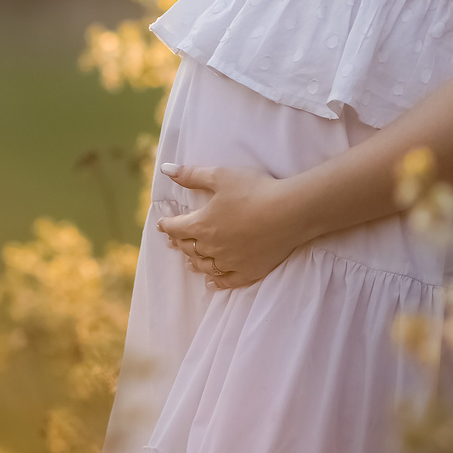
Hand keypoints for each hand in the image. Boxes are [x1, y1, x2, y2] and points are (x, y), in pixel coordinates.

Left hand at [153, 161, 303, 290]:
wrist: (290, 212)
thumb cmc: (254, 190)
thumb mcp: (220, 176)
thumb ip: (191, 175)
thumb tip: (165, 169)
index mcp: (202, 224)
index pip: (176, 228)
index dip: (167, 225)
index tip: (162, 224)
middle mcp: (212, 247)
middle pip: (189, 247)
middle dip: (179, 242)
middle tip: (175, 240)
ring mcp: (230, 262)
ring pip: (205, 266)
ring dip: (194, 262)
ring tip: (189, 262)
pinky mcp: (249, 271)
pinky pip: (227, 281)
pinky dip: (216, 282)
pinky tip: (211, 282)